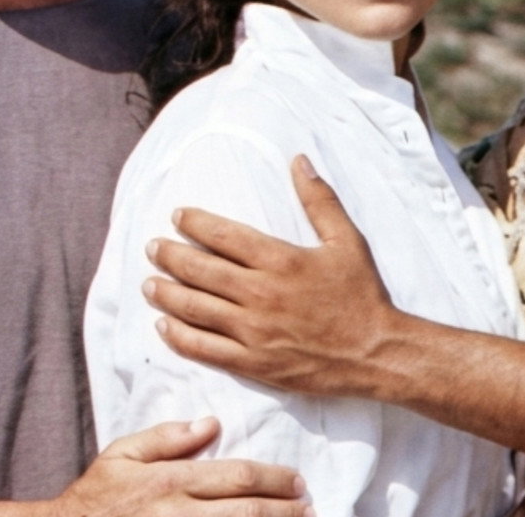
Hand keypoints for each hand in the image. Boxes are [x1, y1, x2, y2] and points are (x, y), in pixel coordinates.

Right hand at [58, 418, 311, 516]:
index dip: (274, 479)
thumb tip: (210, 423)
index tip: (297, 481)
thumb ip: (166, 437)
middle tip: (309, 507)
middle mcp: (179, 513)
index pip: (237, 477)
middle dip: (284, 510)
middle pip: (248, 512)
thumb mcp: (121, 455)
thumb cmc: (95, 498)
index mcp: (170, 481)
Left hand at [145, 155, 398, 398]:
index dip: (194, 223)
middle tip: (152, 248)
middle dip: (170, 256)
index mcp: (280, 260)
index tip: (177, 216)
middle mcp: (260, 294)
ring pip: (195, 309)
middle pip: (200, 270)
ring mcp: (254, 331)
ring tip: (148, 284)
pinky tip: (164, 326)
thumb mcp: (347, 241)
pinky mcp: (253, 363)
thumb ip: (319, 200)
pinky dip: (179, 336)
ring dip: (166, 294)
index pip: (223, 236)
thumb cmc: (362, 295)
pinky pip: (205, 349)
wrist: (376, 352)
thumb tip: (298, 161)